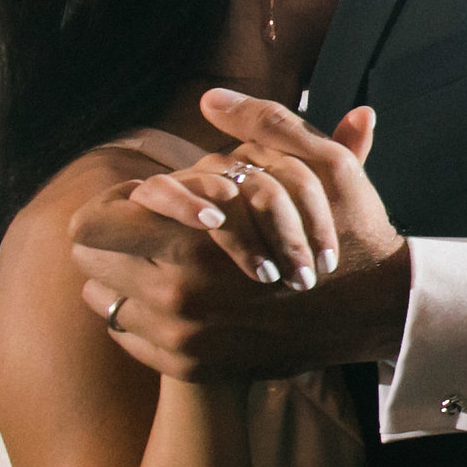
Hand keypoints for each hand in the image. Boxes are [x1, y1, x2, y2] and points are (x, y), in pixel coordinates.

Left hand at [74, 95, 409, 381]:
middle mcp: (176, 298)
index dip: (109, 205)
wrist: (377, 311)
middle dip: (113, 240)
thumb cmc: (348, 231)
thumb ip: (263, 123)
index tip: (140, 202)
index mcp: (193, 244)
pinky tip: (175, 297)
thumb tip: (209, 99)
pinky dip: (142, 315)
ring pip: (106, 302)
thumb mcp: (322, 164)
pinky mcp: (192, 367)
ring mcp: (182, 339)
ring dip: (123, 277)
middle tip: (147, 228)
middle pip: (89, 264)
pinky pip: (133, 338)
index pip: (91, 225)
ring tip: (160, 260)